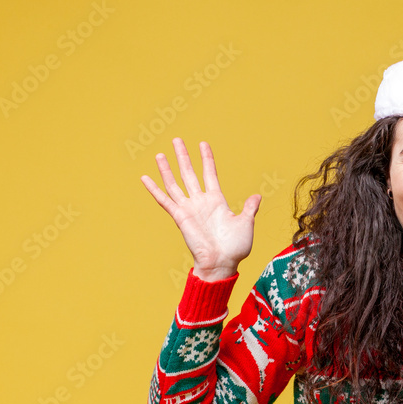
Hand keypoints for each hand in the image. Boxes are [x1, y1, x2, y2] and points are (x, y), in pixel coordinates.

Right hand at [140, 138, 260, 280]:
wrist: (222, 263)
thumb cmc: (235, 247)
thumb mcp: (245, 223)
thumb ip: (248, 208)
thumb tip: (257, 196)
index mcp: (217, 201)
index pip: (210, 174)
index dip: (207, 159)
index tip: (203, 144)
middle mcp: (201, 202)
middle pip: (189, 173)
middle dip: (183, 157)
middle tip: (177, 140)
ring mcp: (189, 208)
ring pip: (175, 183)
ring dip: (167, 169)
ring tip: (160, 154)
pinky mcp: (180, 217)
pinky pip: (164, 200)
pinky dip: (154, 189)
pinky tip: (145, 177)